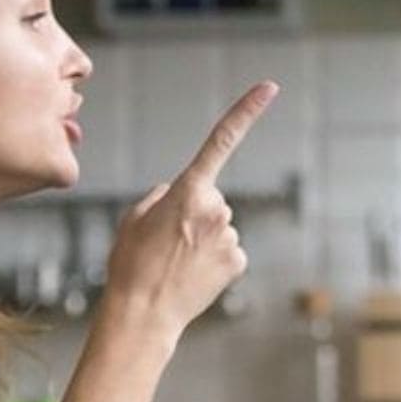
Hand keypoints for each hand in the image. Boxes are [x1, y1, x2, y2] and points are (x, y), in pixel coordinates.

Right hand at [103, 80, 277, 344]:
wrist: (142, 314)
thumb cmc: (131, 264)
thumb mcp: (134, 217)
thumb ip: (162, 195)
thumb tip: (179, 193)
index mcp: (187, 190)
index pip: (220, 141)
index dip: (246, 111)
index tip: (269, 87)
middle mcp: (216, 209)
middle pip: (210, 198)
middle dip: (193, 212)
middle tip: (166, 241)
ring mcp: (230, 236)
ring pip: (219, 226)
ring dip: (201, 238)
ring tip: (176, 261)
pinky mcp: (238, 260)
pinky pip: (227, 250)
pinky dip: (213, 259)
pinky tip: (193, 275)